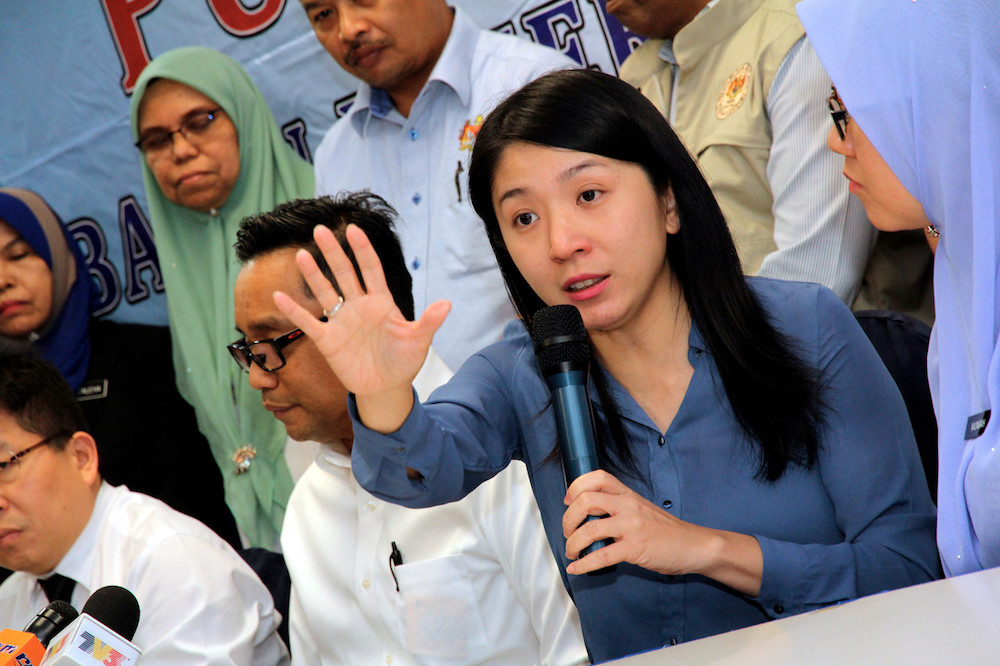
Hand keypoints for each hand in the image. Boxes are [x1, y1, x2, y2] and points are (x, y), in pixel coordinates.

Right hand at [274, 224, 450, 431]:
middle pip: (344, 274)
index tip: (353, 229)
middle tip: (320, 230)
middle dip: (333, 252)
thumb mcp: (418, 341)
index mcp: (381, 302)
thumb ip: (429, 322)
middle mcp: (359, 306)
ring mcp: (341, 321)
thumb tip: (447, 304)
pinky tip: (280, 296)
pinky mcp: (328, 340)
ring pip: (325, 292)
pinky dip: (294, 311)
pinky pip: (309, 323)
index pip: (370, 269)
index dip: (362, 250)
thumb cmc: (403, 361)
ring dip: (313, 275)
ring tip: (301, 255)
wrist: (386, 387)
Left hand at [562, 470, 761, 595]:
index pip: (597, 477)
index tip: (568, 500)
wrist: (694, 545)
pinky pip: (601, 556)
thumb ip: (619, 507)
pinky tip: (577, 568)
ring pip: (588, 529)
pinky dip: (584, 564)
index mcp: (628, 495)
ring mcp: (631, 526)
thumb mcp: (642, 509)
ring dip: (572, 543)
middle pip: (585, 501)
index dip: (577, 486)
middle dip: (568, 518)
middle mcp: (628, 506)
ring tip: (572, 552)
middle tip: (567, 531)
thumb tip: (588, 515)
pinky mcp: (635, 548)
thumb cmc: (666, 531)